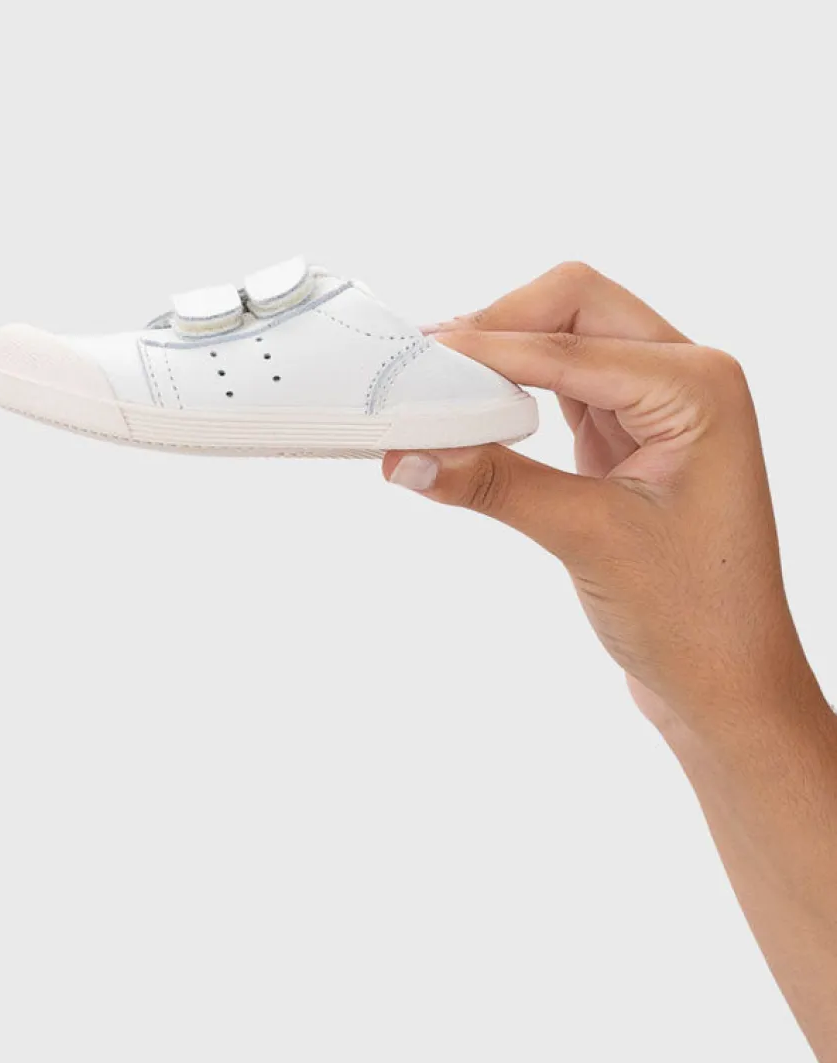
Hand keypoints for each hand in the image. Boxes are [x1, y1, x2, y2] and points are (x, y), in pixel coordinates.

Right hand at [385, 263, 819, 738]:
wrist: (727, 680)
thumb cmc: (697, 617)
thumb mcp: (588, 539)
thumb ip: (496, 485)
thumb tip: (412, 454)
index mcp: (698, 389)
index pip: (569, 343)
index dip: (487, 350)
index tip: (417, 360)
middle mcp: (687, 380)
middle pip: (575, 306)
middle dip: (500, 325)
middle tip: (429, 364)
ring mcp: (659, 406)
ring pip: (569, 338)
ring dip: (506, 354)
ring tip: (440, 384)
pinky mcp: (631, 437)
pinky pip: (565, 386)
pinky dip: (517, 390)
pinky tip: (476, 411)